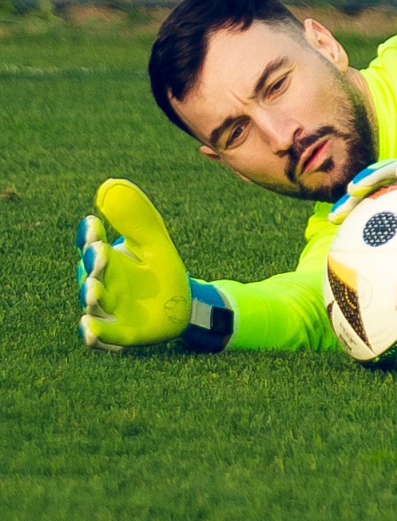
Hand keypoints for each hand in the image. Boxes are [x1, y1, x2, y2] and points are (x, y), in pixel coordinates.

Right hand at [76, 180, 190, 350]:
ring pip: (94, 304)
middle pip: (90, 273)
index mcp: (106, 258)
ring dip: (91, 296)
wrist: (183, 304)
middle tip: (99, 251)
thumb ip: (135, 217)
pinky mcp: (120, 334)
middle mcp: (101, 284)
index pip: (91, 244)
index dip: (89, 235)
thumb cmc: (160, 268)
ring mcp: (109, 310)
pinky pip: (104, 336)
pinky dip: (94, 333)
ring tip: (93, 287)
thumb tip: (108, 185)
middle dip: (93, 262)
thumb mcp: (153, 240)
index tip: (92, 222)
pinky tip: (89, 328)